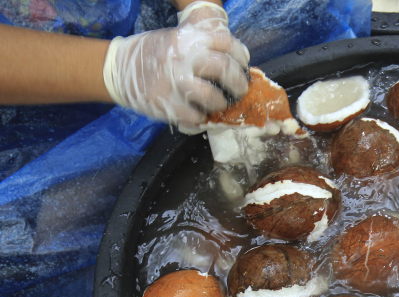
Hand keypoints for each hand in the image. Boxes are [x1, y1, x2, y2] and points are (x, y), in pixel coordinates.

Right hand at [103, 1, 248, 125]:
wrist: (118, 69)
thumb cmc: (154, 55)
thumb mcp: (177, 40)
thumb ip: (202, 48)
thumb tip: (234, 63)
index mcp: (188, 39)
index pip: (226, 43)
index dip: (240, 55)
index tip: (243, 65)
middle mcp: (183, 57)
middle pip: (224, 68)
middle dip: (238, 83)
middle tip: (240, 90)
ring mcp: (174, 82)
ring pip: (213, 97)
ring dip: (220, 104)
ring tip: (218, 104)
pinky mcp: (167, 104)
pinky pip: (195, 117)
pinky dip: (201, 118)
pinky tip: (198, 114)